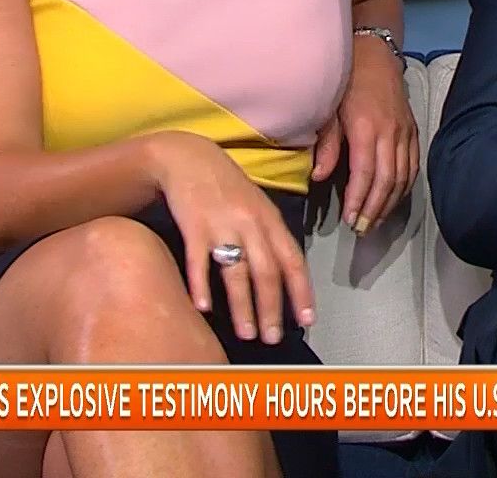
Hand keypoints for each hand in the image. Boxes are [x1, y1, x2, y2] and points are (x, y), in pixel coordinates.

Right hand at [147, 131, 315, 344]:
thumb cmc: (226, 185)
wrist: (188, 157)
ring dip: (243, 307)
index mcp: (270, 219)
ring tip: (247, 334)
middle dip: (272, 309)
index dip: (302, 291)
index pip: (293, 260)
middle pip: (267, 272)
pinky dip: (201, 285)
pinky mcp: (193, 226)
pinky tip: (202, 308)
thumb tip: (287, 274)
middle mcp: (250, 223)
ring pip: (236, 272)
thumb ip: (270, 236)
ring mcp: (221, 224)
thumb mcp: (257, 204)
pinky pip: (198, 261)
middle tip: (273, 338)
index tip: (307, 320)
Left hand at [312, 38, 418, 234]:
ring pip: (403, 177)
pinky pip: (413, 166)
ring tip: (376, 221)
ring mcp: (405, 133)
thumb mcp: (329, 109)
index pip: (365, 173)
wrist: (375, 53)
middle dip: (375, 209)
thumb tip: (319, 177)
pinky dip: (404, 187)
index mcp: (366, 128)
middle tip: (362, 230)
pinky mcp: (413, 131)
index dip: (359, 200)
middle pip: (387, 180)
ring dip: (390, 203)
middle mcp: (390, 133)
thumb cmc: (346, 81)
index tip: (350, 220)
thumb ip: (326, 145)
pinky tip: (393, 200)